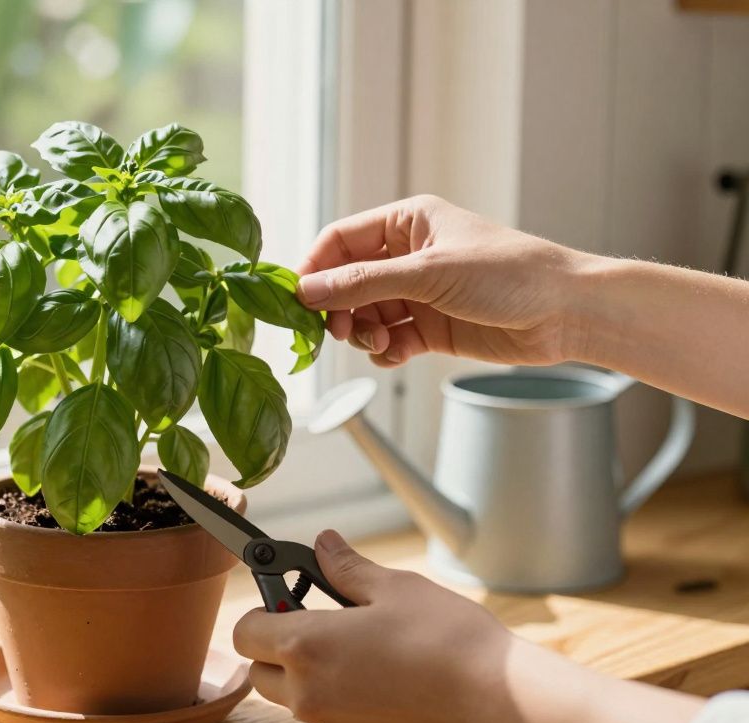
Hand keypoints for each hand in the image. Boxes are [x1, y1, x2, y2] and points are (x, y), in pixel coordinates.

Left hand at [234, 530, 515, 722]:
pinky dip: (334, 696)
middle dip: (277, 644)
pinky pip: (324, 717)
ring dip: (303, 673)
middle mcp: (308, 693)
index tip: (288, 595)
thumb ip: (345, 568)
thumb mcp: (394, 588)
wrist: (496, 700)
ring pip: (289, 697)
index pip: (245, 630)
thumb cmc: (447, 641)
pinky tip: (374, 676)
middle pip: (259, 669)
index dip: (262, 609)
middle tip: (318, 620)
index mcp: (306, 647)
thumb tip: (323, 545)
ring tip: (352, 648)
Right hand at [295, 195, 588, 366]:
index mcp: (407, 223)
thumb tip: (306, 291)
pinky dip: (384, 351)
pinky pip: (388, 340)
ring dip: (362, 333)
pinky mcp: (431, 329)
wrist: (568, 313)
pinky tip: (396, 355)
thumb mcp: (429, 273)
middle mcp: (408, 256)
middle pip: (346, 282)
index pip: (340, 241)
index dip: (315, 268)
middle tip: (339, 331)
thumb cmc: (510, 274)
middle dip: (338, 308)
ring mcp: (419, 294)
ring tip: (377, 343)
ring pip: (364, 315)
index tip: (298, 300)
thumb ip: (362, 283)